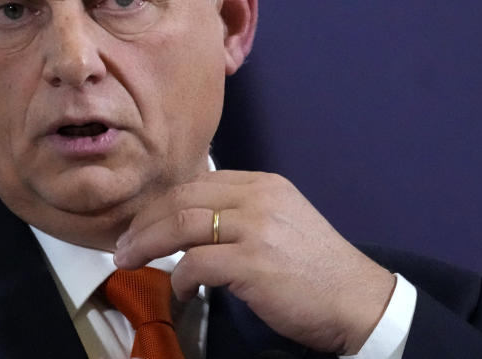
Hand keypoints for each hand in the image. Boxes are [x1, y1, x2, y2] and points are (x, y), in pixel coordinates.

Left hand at [113, 170, 395, 353]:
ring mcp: (256, 228)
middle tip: (122, 244)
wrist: (358, 299)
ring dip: (146, 244)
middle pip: (181, 198)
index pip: (196, 182)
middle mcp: (257, 197)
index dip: (159, 202)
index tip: (139, 221)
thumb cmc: (317, 268)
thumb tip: (192, 225)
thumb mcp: (281, 222)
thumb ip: (242, 214)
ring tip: (128, 260)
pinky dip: (179, 278)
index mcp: (262, 184)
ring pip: (180, 225)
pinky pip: (196, 264)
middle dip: (143, 221)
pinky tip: (182, 290)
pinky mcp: (253, 263)